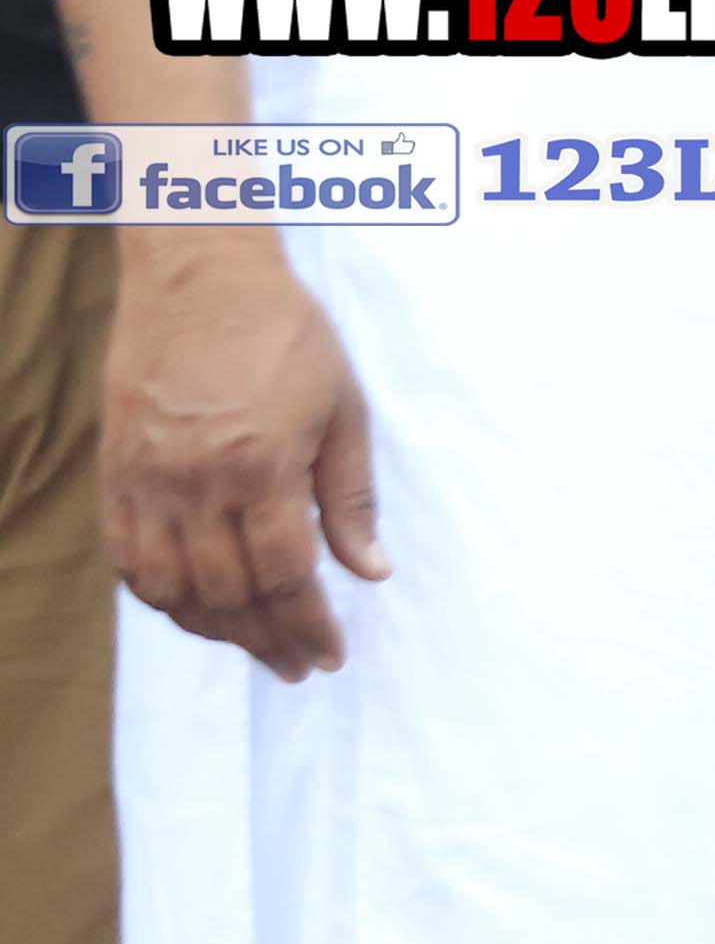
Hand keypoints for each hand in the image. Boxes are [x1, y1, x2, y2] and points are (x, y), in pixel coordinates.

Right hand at [103, 230, 380, 679]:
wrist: (199, 279)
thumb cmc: (286, 335)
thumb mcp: (344, 409)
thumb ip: (350, 497)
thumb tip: (371, 572)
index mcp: (262, 468)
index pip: (283, 578)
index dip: (307, 625)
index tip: (331, 654)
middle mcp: (195, 485)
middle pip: (227, 595)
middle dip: (268, 640)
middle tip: (298, 664)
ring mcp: (146, 481)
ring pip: (170, 589)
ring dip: (213, 629)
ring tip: (253, 644)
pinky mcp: (114, 473)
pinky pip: (127, 559)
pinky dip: (159, 596)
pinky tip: (191, 608)